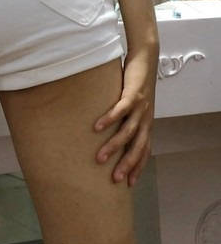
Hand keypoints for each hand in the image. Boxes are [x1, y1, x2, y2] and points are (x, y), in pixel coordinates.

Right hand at [94, 43, 158, 186]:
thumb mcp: (132, 106)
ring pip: (128, 132)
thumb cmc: (135, 83)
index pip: (144, 151)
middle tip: (114, 179)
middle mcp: (146, 119)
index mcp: (146, 124)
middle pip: (137, 147)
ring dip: (114, 146)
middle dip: (126, 164)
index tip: (128, 183)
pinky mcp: (133, 94)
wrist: (146, 60)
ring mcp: (141, 107)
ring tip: (100, 157)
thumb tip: (105, 131)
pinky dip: (109, 119)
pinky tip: (97, 127)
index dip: (137, 167)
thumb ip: (123, 119)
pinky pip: (121, 110)